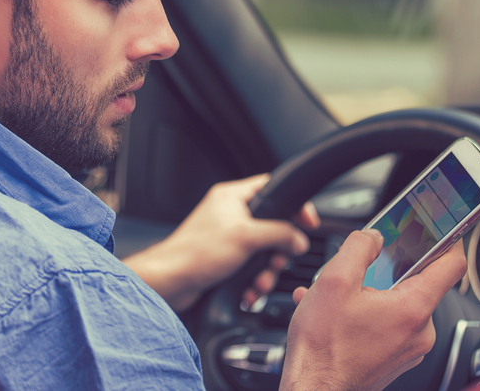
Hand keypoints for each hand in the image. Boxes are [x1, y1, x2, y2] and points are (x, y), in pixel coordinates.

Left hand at [122, 174, 318, 311]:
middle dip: (278, 250)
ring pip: (264, 251)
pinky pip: (251, 267)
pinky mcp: (226, 258)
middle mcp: (230, 214)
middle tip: (277, 260)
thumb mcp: (246, 237)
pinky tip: (250, 291)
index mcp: (232, 197)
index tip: (307, 222)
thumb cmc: (196, 253)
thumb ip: (279, 233)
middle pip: (273, 226)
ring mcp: (228, 237)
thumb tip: (299, 238)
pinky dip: (254, 280)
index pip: (273, 188)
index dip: (294, 204)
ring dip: (266, 271)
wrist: (171, 282)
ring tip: (259, 282)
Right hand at [281, 229, 466, 390]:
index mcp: (412, 308)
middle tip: (358, 269)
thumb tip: (373, 237)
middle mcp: (419, 331)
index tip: (442, 228)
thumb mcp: (334, 281)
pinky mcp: (394, 358)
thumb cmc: (323, 345)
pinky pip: (386, 324)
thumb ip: (358, 248)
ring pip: (396, 304)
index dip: (448, 240)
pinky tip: (335, 313)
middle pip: (416, 284)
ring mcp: (408, 348)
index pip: (451, 266)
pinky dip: (363, 313)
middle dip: (386, 271)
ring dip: (368, 293)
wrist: (314, 387)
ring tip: (336, 297)